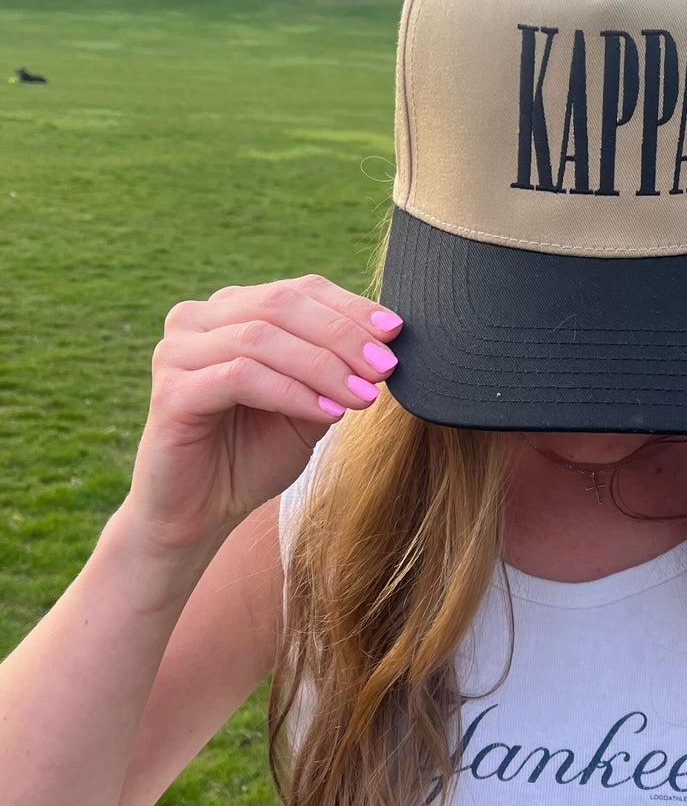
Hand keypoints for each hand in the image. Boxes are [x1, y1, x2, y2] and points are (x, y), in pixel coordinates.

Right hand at [125, 275, 403, 552]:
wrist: (199, 514)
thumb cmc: (253, 455)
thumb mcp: (308, 406)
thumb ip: (334, 370)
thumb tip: (386, 340)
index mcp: (231, 310)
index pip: (299, 291)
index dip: (350, 308)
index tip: (396, 333)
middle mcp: (197, 320)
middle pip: (281, 306)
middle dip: (342, 336)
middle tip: (384, 368)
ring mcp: (177, 351)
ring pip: (262, 338)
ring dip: (323, 366)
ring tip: (364, 397)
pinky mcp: (170, 390)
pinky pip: (242, 377)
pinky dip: (292, 393)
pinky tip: (329, 415)